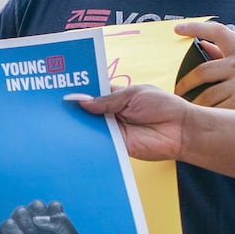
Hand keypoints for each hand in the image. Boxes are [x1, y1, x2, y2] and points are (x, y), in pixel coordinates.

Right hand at [0, 200, 89, 233]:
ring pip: (21, 211)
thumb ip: (63, 223)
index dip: (56, 218)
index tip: (57, 232)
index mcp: (51, 219)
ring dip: (29, 227)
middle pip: (37, 204)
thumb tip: (38, 218)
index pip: (54, 206)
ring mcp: (19, 225)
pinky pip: (9, 223)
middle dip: (41, 220)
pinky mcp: (5, 232)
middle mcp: (35, 219)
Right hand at [70, 85, 195, 160]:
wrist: (180, 130)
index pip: (92, 92)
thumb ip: (107, 100)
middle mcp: (111, 113)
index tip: (61, 87)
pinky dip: (88, 140)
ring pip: (89, 127)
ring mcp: (112, 130)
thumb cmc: (163, 106)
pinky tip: (74, 136)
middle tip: (54, 106)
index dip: (79, 91)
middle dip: (73, 108)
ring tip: (59, 120)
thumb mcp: (133, 95)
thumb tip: (80, 101)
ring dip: (77, 125)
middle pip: (87, 111)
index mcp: (115, 96)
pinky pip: (98, 142)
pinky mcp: (116, 145)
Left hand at [174, 21, 234, 113]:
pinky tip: (209, 123)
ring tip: (193, 112)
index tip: (177, 29)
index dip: (195, 27)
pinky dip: (208, 118)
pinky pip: (213, 112)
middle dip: (184, 83)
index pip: (217, 31)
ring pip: (204, 96)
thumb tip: (203, 44)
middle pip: (201, 70)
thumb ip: (230, 57)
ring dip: (196, 105)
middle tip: (177, 92)